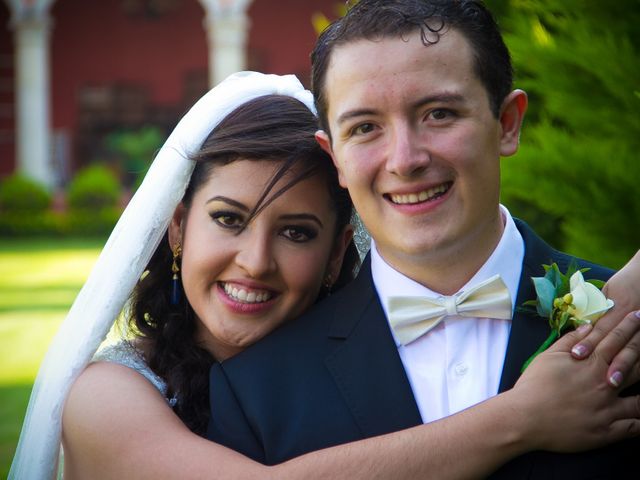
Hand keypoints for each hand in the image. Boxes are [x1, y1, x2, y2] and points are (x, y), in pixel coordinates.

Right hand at [513, 326, 639, 452]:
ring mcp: (609, 408)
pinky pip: (634, 427)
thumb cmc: (534, 386)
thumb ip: (569, 341)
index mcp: (591, 363)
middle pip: (634, 362)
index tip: (638, 315)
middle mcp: (605, 383)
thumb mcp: (548, 357)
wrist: (526, 418)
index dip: (629, 326)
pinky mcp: (607, 431)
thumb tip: (587, 326)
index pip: (615, 339)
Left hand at [570, 250, 639, 385]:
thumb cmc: (625, 283)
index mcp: (616, 308)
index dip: (588, 342)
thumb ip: (593, 307)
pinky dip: (638, 364)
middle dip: (604, 360)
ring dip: (623, 366)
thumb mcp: (607, 291)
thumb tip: (578, 325)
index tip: (576, 354)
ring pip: (633, 350)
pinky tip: (631, 377)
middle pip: (615, 342)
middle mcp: (629, 319)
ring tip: (613, 381)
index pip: (599, 328)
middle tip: (591, 375)